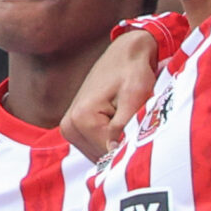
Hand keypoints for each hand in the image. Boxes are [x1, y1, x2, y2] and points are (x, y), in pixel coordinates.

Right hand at [62, 32, 160, 161]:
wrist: (124, 54)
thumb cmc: (133, 72)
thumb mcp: (135, 96)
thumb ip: (123, 125)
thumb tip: (112, 150)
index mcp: (80, 118)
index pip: (109, 152)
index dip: (130, 144)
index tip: (141, 126)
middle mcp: (69, 126)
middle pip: (102, 156)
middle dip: (122, 144)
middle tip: (135, 120)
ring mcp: (69, 129)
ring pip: (100, 155)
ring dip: (117, 143)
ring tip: (126, 119)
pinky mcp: (74, 130)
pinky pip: (97, 148)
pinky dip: (111, 141)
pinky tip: (119, 123)